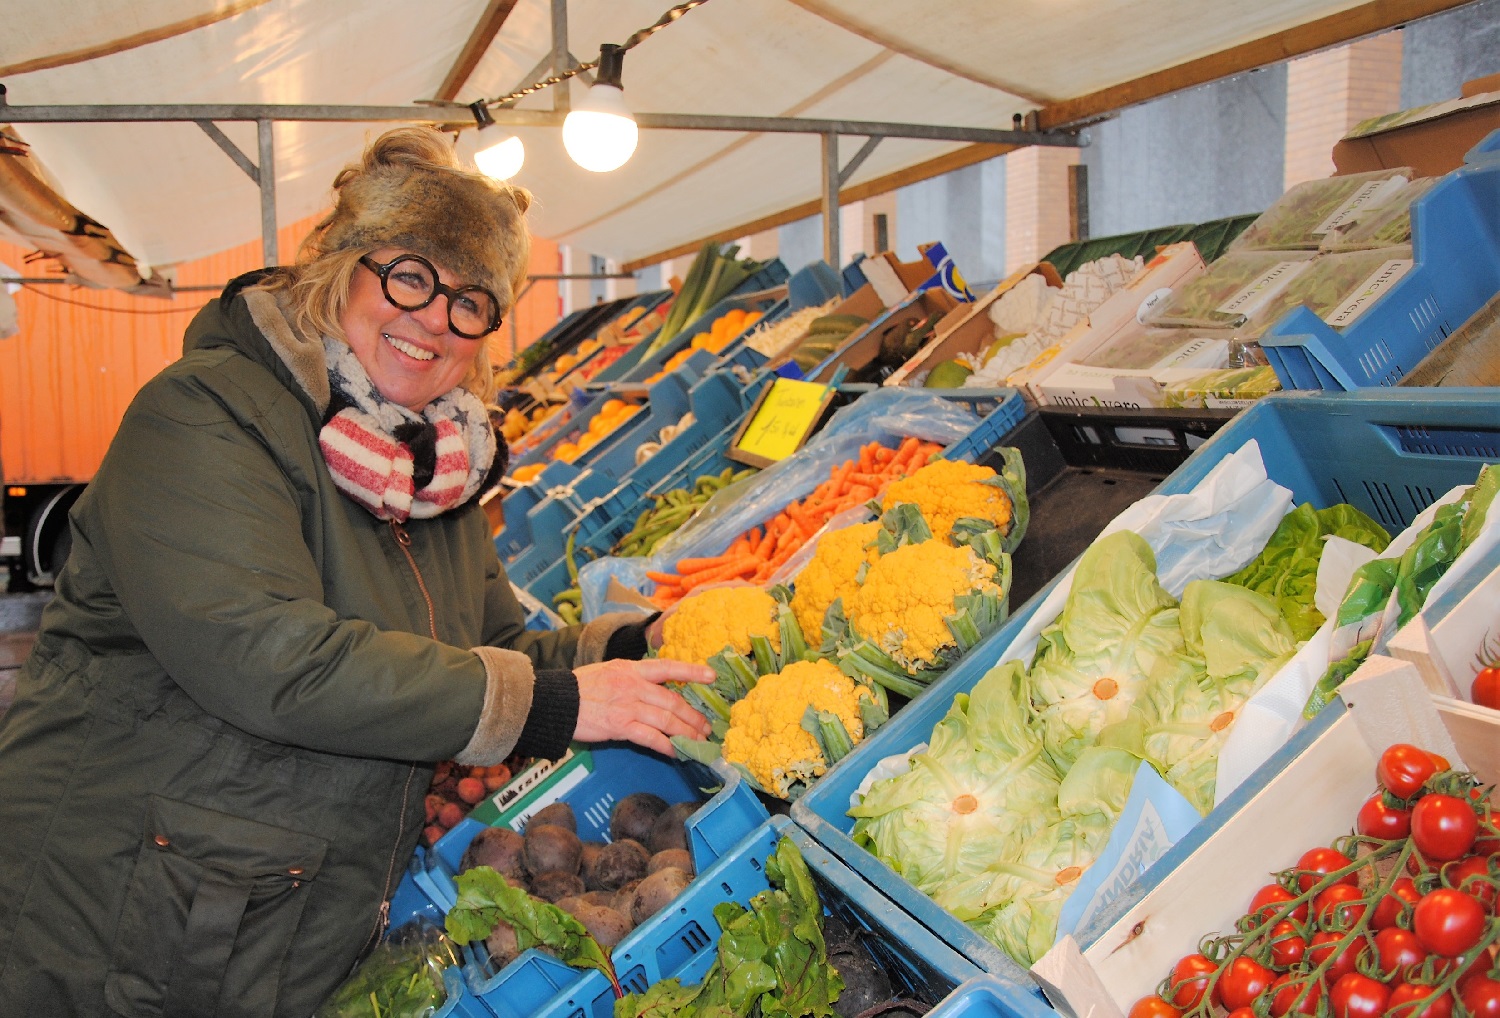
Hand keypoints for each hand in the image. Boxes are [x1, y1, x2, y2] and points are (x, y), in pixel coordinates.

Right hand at [573, 658, 713, 757]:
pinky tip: (676, 752)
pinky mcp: (620, 726)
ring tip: (698, 742)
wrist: (557, 701)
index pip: (668, 667)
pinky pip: (650, 737)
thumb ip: (633, 678)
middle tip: (707, 727)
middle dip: (694, 716)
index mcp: (631, 668)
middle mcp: (633, 685)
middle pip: (673, 700)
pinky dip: (667, 745)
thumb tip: (655, 690)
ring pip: (667, 720)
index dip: (692, 672)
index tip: (712, 676)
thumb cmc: (581, 687)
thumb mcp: (610, 671)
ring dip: (686, 733)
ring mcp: (628, 706)